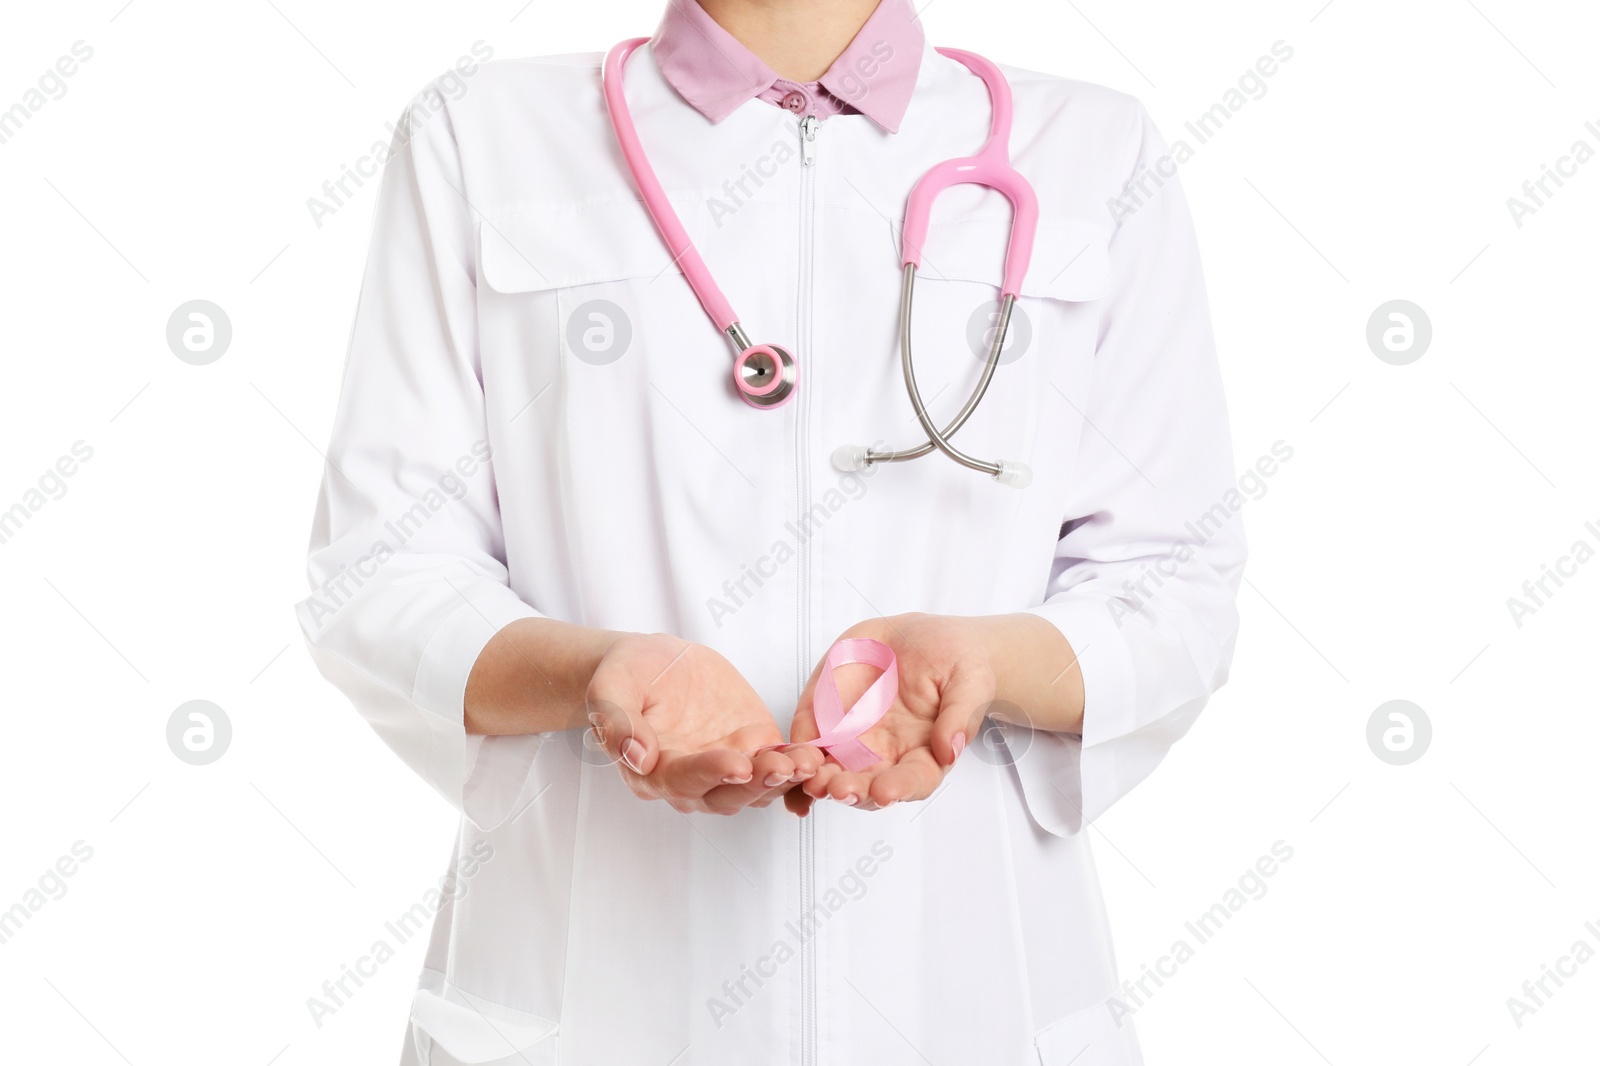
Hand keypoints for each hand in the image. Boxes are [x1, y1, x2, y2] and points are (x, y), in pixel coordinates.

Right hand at [587, 633, 824, 814]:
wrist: (652, 664)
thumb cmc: (627, 675)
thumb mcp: (610, 687)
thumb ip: (617, 722)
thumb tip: (636, 756)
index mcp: (653, 772)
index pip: (683, 779)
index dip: (710, 772)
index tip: (736, 763)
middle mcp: (693, 781)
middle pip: (728, 793)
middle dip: (756, 782)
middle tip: (781, 766)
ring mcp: (727, 766)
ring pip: (759, 786)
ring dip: (784, 778)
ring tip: (807, 763)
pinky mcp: (754, 747)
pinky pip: (780, 764)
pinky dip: (800, 769)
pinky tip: (820, 762)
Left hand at [787, 613, 996, 814]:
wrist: (927, 640)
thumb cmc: (957, 663)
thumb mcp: (969, 681)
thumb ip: (960, 715)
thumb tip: (950, 749)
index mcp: (925, 753)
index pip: (914, 780)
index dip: (900, 788)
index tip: (885, 792)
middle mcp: (887, 756)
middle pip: (866, 785)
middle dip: (851, 789)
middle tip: (837, 788)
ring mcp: (854, 740)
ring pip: (831, 771)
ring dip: (817, 780)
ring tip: (808, 780)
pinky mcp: (828, 719)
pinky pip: (807, 741)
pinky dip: (792, 758)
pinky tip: (779, 765)